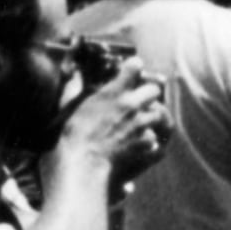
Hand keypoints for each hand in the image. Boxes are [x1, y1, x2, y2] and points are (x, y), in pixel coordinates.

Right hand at [63, 62, 170, 182]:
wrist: (84, 162)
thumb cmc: (72, 134)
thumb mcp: (69, 105)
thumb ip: (73, 86)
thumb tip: (72, 73)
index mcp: (114, 92)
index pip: (134, 67)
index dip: (134, 67)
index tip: (133, 69)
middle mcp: (132, 105)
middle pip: (154, 89)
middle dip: (149, 92)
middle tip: (141, 98)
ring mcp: (141, 124)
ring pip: (160, 113)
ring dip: (153, 116)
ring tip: (144, 121)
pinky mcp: (146, 142)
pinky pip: (156, 137)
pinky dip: (150, 139)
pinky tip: (142, 142)